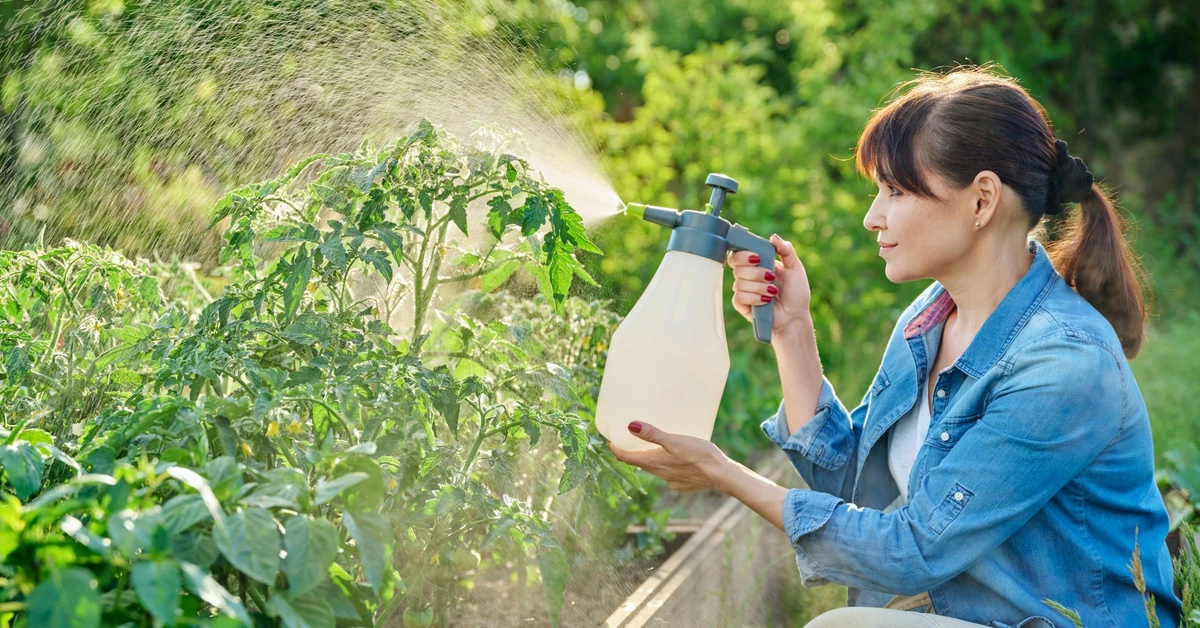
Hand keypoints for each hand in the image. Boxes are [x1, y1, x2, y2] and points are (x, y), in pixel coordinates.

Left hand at [608, 421, 730, 492]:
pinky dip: (668, 468)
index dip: (617, 451)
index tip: (611, 443)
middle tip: (629, 443)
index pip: (628, 458)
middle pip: (641, 464)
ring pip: (656, 470)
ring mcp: (672, 481)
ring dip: (651, 461)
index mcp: (654, 463)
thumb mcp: (674, 440)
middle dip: (633, 455)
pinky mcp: (684, 485)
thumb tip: (630, 425)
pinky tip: (676, 462)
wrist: (721, 475)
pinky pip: (671, 476)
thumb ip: (652, 434)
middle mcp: (660, 474)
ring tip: (653, 450)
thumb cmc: (698, 455)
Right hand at [728, 233, 811, 333]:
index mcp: (757, 263)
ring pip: (739, 281)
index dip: (743, 253)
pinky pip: (739, 296)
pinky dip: (754, 297)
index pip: (740, 252)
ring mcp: (744, 289)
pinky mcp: (741, 304)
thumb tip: (773, 237)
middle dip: (754, 271)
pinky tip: (766, 301)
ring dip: (759, 287)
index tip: (756, 258)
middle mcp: (748, 274)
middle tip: (771, 276)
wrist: (795, 316)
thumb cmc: (796, 293)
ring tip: (774, 292)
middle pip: (735, 264)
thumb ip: (786, 251)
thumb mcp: (795, 268)